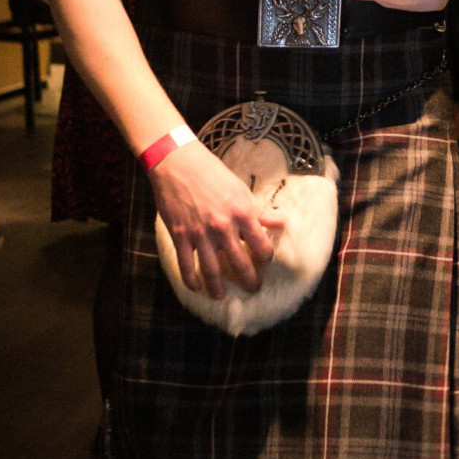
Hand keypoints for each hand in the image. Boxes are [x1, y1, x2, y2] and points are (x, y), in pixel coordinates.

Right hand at [151, 141, 283, 300]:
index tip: (264, 263)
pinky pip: (186, 265)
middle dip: (248, 280)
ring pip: (212, 271)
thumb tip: (280, 222)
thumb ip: (259, 211)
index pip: (262, 247)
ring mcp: (200, 233)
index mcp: (242, 213)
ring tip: (221, 296)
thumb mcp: (240, 188)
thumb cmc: (212, 173)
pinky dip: (191, 280)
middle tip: (252, 288)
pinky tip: (196, 287)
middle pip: (240, 264)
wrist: (178, 163)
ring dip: (218, 288)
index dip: (265, 258)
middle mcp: (223, 226)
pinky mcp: (180, 235)